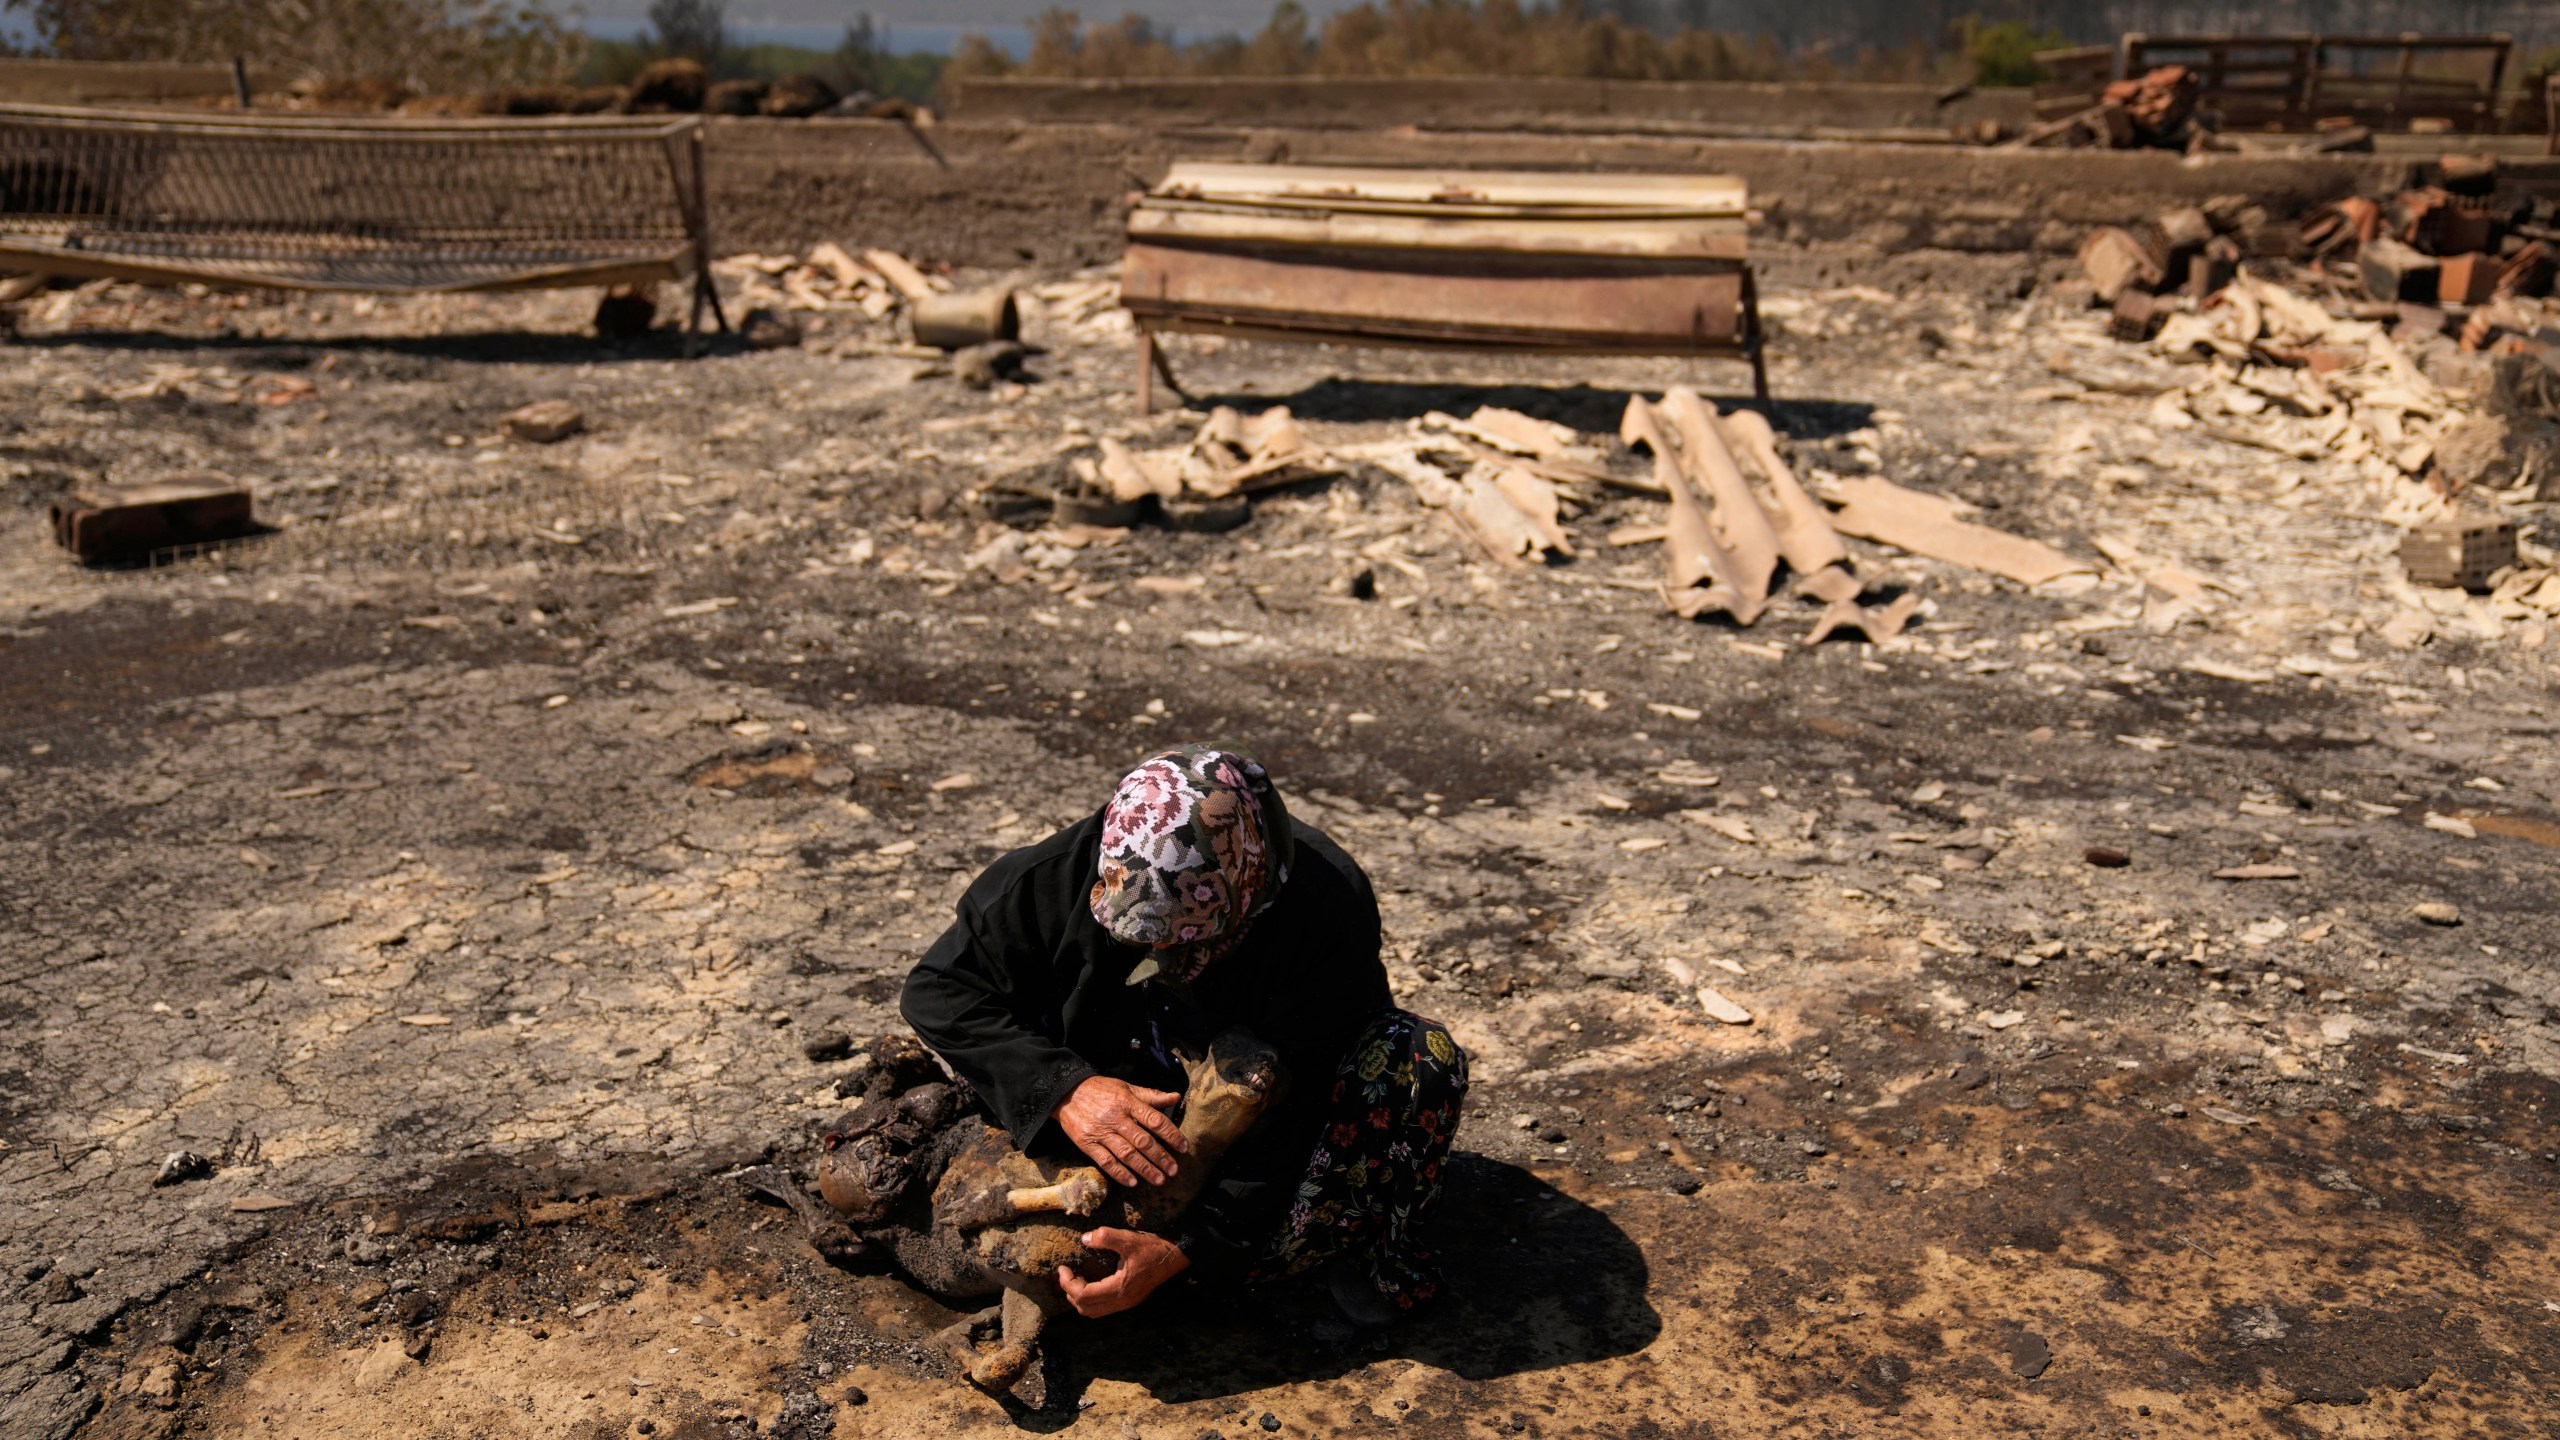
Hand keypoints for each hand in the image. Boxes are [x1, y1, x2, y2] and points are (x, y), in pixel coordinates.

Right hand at [1054, 1076, 1188, 1186]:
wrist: (1065, 1092)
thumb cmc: (1100, 1090)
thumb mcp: (1126, 1087)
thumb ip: (1151, 1095)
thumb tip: (1176, 1096)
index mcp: (1128, 1102)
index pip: (1154, 1120)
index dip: (1171, 1134)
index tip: (1183, 1148)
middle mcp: (1116, 1118)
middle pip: (1142, 1141)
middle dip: (1160, 1157)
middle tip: (1173, 1170)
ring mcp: (1101, 1132)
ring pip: (1126, 1154)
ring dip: (1144, 1169)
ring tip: (1159, 1180)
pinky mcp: (1087, 1144)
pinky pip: (1105, 1161)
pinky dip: (1119, 1173)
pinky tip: (1132, 1182)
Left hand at [1058, 1227, 1188, 1316]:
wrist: (1176, 1258)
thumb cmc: (1153, 1249)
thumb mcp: (1129, 1239)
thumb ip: (1106, 1237)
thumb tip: (1085, 1239)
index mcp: (1119, 1289)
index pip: (1084, 1295)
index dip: (1068, 1283)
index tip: (1062, 1268)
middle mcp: (1121, 1301)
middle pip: (1085, 1308)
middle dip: (1070, 1293)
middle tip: (1066, 1274)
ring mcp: (1126, 1303)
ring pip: (1094, 1312)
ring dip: (1080, 1299)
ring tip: (1075, 1280)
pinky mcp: (1129, 1300)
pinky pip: (1103, 1309)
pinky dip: (1090, 1300)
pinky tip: (1091, 1284)